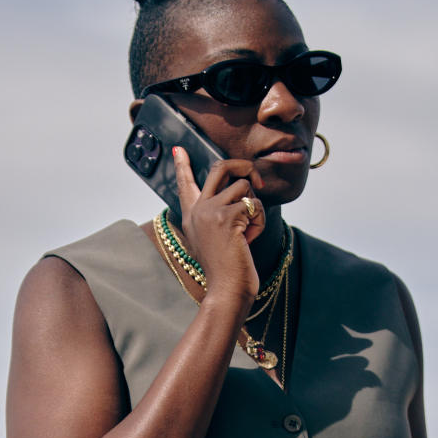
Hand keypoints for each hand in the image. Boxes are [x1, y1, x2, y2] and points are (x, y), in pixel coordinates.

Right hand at [172, 148, 264, 305]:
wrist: (226, 288)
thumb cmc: (225, 268)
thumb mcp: (214, 238)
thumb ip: (218, 215)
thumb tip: (240, 192)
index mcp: (191, 216)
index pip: (185, 184)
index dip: (182, 165)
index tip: (178, 149)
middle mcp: (197, 210)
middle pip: (220, 168)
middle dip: (243, 167)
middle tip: (256, 182)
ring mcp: (210, 211)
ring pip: (243, 186)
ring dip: (254, 208)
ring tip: (248, 232)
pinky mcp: (226, 216)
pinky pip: (254, 205)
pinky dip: (259, 221)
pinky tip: (249, 239)